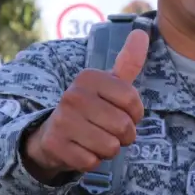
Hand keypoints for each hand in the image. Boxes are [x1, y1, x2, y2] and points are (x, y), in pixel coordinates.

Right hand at [22, 29, 148, 181]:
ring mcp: (62, 120)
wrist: (52, 133)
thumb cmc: (91, 108)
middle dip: (124, 136)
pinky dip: (92, 161)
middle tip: (109, 130)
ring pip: (110, 147)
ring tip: (95, 139)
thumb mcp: (109, 84)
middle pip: (123, 127)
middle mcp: (73, 95)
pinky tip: (82, 150)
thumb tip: (142, 32)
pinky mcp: (55, 145)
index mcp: (89, 78)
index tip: (123, 113)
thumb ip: (128, 62)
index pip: (133, 102)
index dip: (135, 115)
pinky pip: (92, 162)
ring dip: (108, 149)